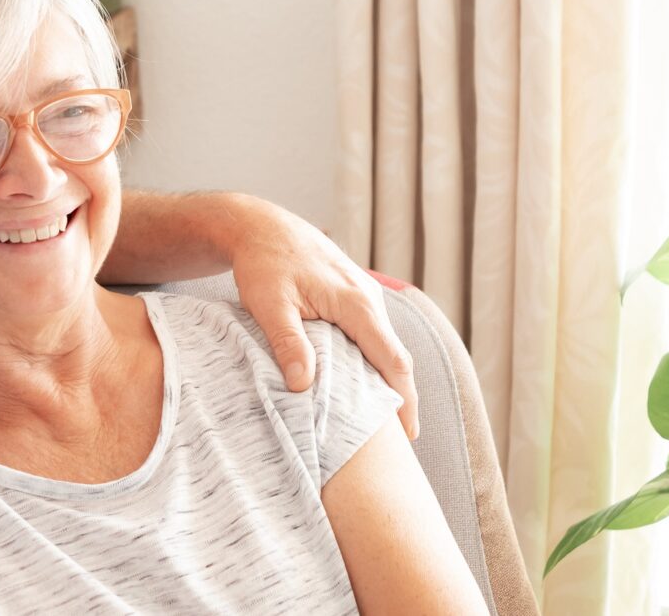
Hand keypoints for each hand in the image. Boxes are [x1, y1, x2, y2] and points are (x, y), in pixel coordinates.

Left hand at [227, 198, 418, 439]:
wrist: (262, 226)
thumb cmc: (264, 262)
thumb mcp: (269, 304)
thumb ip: (288, 343)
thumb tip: (304, 385)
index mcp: (356, 303)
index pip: (392, 360)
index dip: (403, 400)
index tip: (407, 436)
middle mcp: (369, 298)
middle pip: (395, 357)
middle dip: (400, 397)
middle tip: (398, 442)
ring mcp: (364, 295)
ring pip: (384, 345)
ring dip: (385, 380)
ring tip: (380, 422)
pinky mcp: (353, 296)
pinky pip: (372, 334)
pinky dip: (372, 361)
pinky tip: (361, 384)